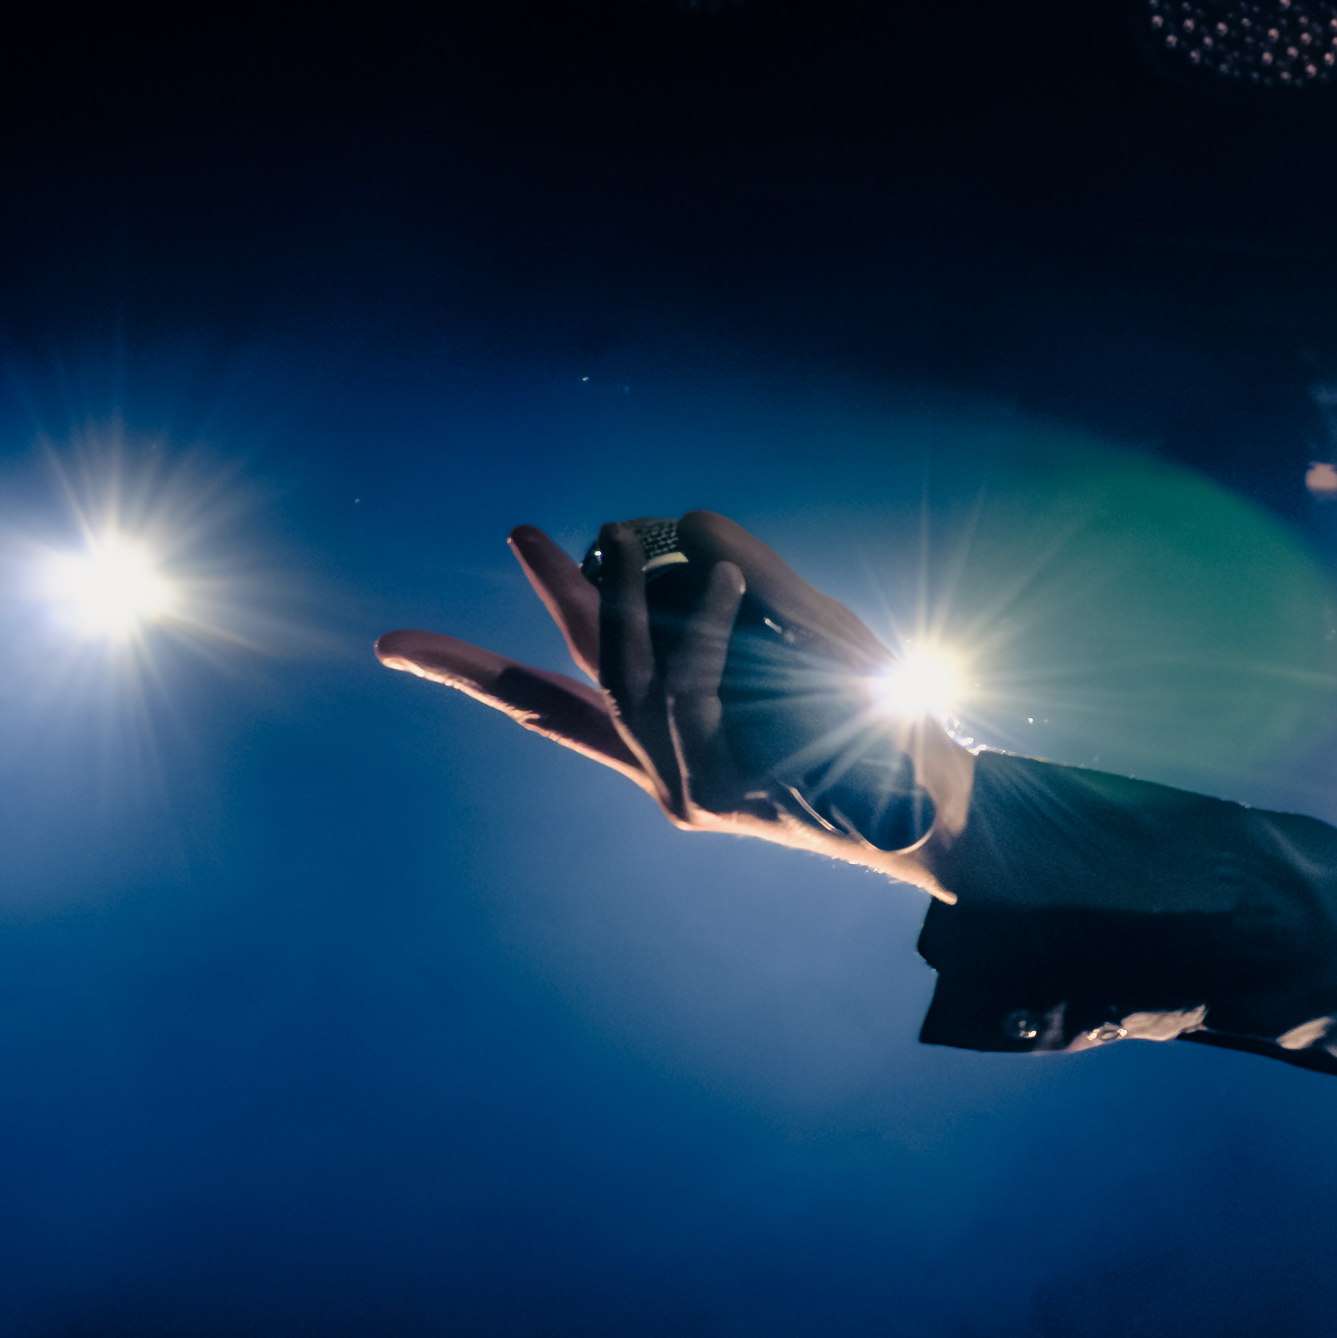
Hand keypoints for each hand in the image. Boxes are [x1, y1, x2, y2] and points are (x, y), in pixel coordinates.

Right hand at [378, 513, 972, 899]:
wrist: (948, 815)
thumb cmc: (884, 727)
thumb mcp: (819, 638)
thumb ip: (756, 583)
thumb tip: (687, 522)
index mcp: (666, 744)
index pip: (555, 702)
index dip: (473, 672)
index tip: (388, 647)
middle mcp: (665, 772)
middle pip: (580, 679)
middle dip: (548, 603)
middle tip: (522, 531)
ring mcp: (691, 790)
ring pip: (632, 684)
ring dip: (628, 605)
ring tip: (628, 536)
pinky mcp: (728, 799)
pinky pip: (700, 696)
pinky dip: (709, 631)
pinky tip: (728, 578)